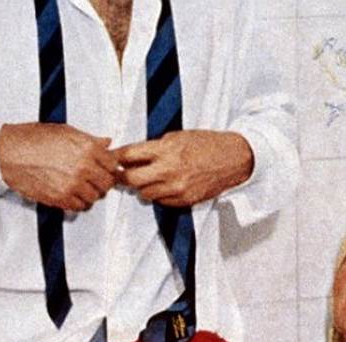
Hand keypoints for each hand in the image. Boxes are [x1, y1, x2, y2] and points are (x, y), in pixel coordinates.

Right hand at [0, 122, 118, 210]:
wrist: (7, 153)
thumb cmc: (32, 139)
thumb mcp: (65, 131)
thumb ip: (89, 139)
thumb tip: (107, 142)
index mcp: (87, 148)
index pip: (113, 164)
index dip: (109, 166)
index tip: (105, 168)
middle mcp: (83, 167)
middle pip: (108, 183)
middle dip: (103, 181)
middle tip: (94, 179)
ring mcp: (73, 184)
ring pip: (95, 197)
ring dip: (91, 193)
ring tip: (81, 186)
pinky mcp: (60, 198)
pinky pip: (80, 207)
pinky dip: (78, 203)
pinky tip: (72, 194)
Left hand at [115, 130, 253, 206]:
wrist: (233, 159)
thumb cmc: (207, 144)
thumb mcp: (177, 136)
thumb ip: (154, 147)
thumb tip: (132, 155)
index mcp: (166, 150)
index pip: (128, 155)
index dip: (116, 157)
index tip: (112, 159)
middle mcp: (169, 170)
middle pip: (131, 180)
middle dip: (124, 176)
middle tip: (122, 173)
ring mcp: (177, 188)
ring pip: (144, 194)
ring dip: (142, 187)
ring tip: (147, 179)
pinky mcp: (185, 200)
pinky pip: (161, 202)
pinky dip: (158, 195)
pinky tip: (164, 186)